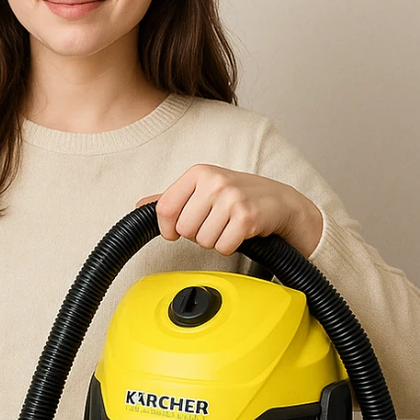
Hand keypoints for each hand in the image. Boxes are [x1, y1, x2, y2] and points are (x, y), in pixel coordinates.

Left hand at [136, 164, 322, 257]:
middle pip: (183, 229)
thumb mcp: (202, 189)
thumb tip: (139, 206)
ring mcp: (232, 198)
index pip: (164, 208)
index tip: (176, 231)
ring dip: (215, 240)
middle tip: (215, 223)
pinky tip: (240, 233)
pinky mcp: (247, 217)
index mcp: (198, 173)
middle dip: (197, 234)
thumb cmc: (239, 195)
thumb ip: (171, 198)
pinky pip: (223, 247)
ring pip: (203, 240)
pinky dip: (230, 246)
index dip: (167, 227)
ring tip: (228, 226)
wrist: (280, 202)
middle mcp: (214, 181)